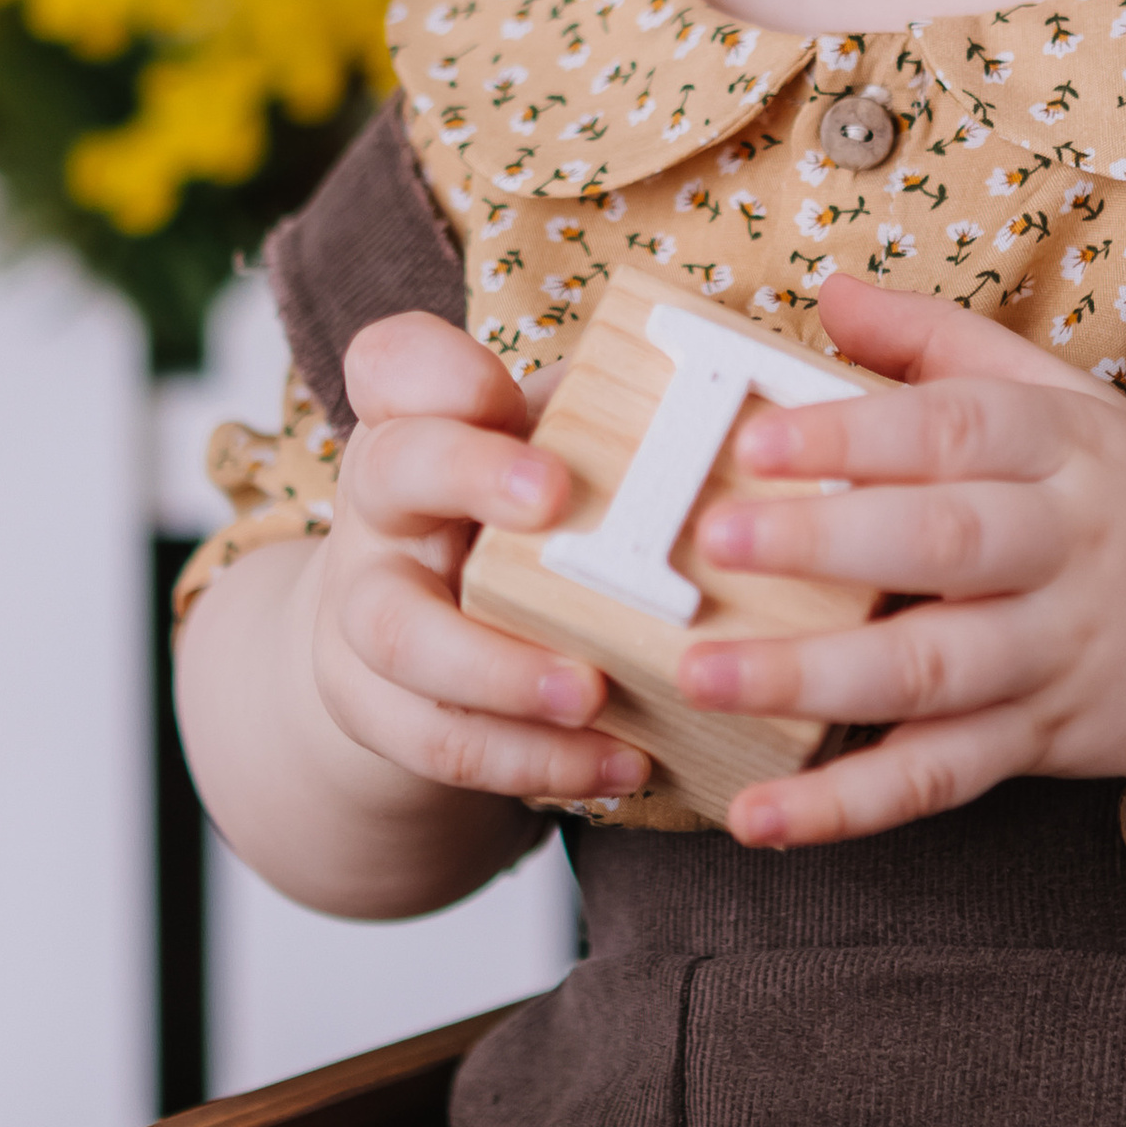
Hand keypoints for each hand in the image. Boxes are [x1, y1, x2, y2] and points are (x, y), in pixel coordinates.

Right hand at [312, 312, 651, 807]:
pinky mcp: (375, 711)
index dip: (434, 367)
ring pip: (397, 632)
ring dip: (497, 666)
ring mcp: (365, 610)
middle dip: (468, 475)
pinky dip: (533, 761)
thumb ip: (615, 432)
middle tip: (553, 496)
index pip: (394, 364)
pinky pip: (441, 742)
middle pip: (389, 470)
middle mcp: (383, 508)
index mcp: (424, 426)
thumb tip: (760, 416)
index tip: (495, 388)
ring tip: (590, 693)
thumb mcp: (547, 461)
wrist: (408, 651)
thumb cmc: (511, 531)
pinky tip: (620, 762)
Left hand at [681, 273, 1125, 846]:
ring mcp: (1052, 654)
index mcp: (1064, 449)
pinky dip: (848, 805)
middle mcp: (1063, 551)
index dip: (855, 431)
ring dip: (811, 680)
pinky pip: (938, 778)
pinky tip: (760, 816)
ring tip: (703, 678)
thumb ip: (941, 344)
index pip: (956, 430)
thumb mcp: (1064, 399)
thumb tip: (831, 292)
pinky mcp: (1038, 742)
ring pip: (932, 672)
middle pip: (944, 544)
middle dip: (825, 542)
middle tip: (717, 538)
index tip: (756, 438)